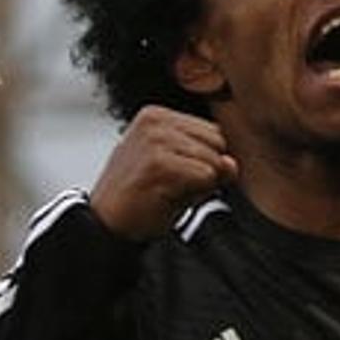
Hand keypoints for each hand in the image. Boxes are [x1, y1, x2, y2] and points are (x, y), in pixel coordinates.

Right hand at [89, 106, 237, 239]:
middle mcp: (155, 121)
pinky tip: (165, 196)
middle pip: (217, 141)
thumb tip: (232, 165)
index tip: (178, 175)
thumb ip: (209, 164)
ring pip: (213, 160)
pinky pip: (205, 176)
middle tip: (174, 185)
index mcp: (156, 116)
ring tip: (167, 190)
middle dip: (206, 169)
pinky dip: (194, 194)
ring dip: (198, 185)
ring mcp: (155, 139)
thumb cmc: (139, 197)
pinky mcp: (158, 162)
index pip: (212, 131)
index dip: (206, 159)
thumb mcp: (178, 172)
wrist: (107, 223)